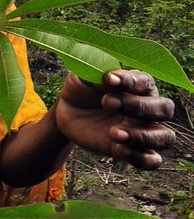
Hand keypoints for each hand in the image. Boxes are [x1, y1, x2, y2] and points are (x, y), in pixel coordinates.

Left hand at [55, 70, 174, 169]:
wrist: (69, 111)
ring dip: (142, 136)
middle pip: (164, 109)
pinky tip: (118, 149)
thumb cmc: (82, 88)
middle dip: (138, 107)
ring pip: (165, 137)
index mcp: (138, 84)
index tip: (108, 80)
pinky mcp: (133, 150)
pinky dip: (140, 157)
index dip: (130, 81)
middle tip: (107, 103)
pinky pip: (151, 160)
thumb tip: (109, 78)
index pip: (145, 82)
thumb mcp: (85, 77)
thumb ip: (98, 74)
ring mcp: (142, 130)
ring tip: (114, 132)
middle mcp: (147, 107)